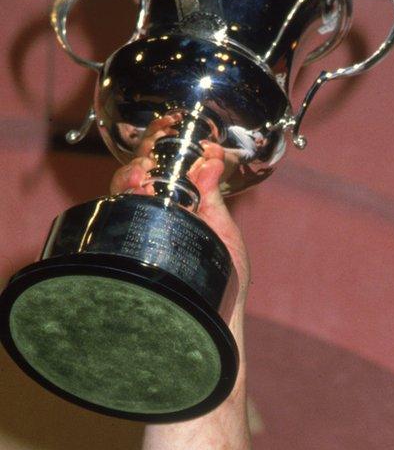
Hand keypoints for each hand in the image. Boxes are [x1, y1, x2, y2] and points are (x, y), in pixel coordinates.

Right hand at [108, 117, 250, 327]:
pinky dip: (124, 197)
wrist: (213, 325)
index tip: (172, 124)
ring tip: (145, 173)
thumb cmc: (223, 288)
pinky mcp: (124, 249)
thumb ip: (214, 197)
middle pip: (136, 170)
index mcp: (178, 208)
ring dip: (132, 173)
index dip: (163, 141)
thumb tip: (212, 160)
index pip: (162, 166)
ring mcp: (137, 231)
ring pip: (121, 188)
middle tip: (157, 148)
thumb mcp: (224, 235)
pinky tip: (136, 191)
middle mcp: (153, 217)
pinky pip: (114, 216)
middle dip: (145, 153)